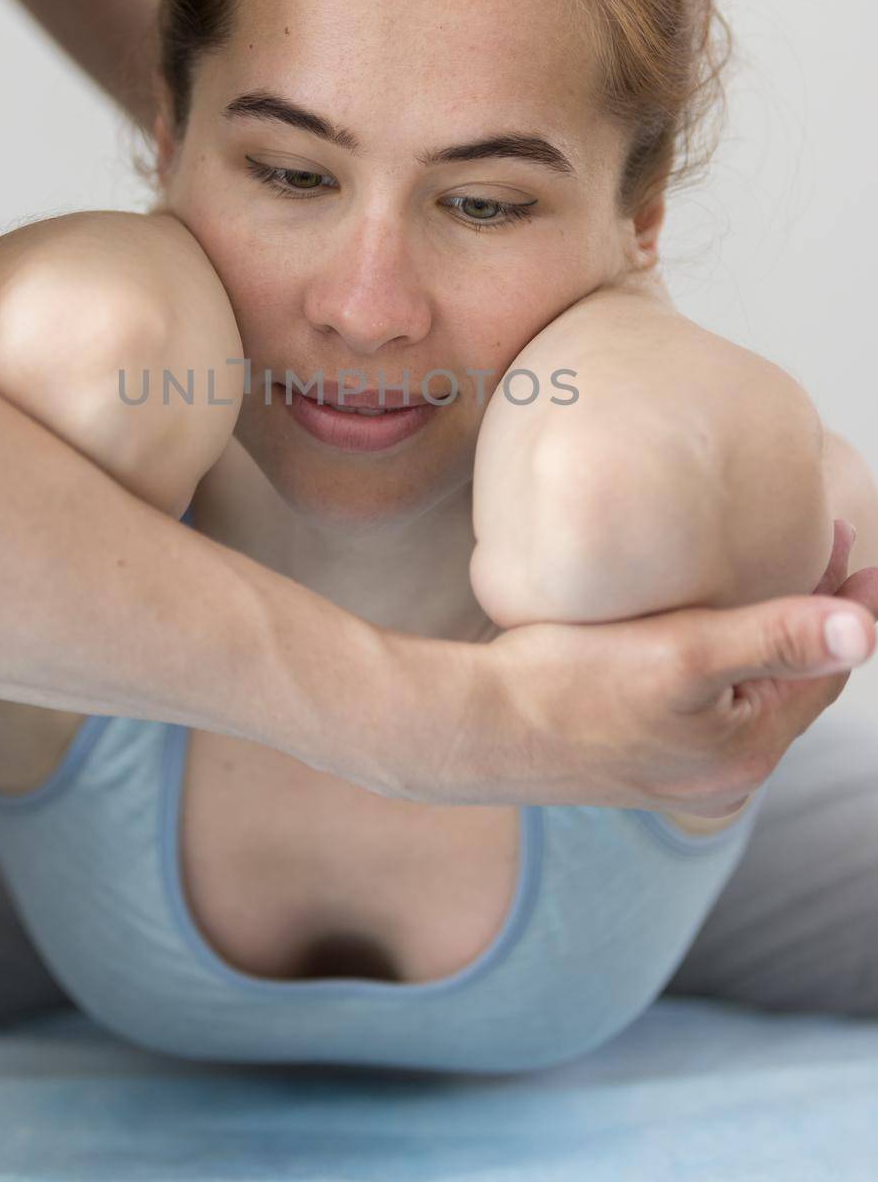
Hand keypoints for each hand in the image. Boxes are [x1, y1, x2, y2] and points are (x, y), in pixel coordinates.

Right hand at [412, 546, 876, 810]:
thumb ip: (777, 638)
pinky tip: (701, 626)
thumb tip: (867, 630)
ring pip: (749, 694)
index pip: (825, 669)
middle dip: (811, 615)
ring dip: (766, 636)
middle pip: (791, 683)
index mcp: (745, 753)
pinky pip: (708, 705)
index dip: (846, 604)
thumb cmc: (567, 686)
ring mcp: (680, 771)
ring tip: (769, 573)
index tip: (850, 539)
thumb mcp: (682, 653)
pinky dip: (724, 661)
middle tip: (819, 540)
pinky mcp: (641, 758)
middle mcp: (722, 775)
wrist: (476, 728)